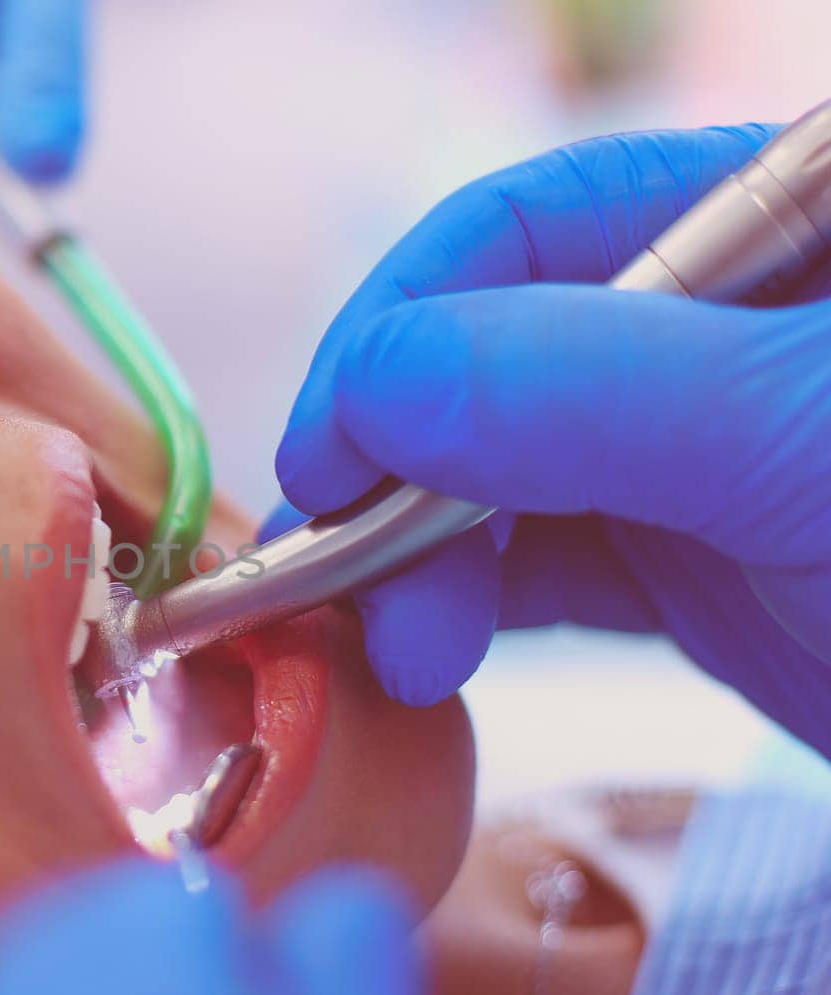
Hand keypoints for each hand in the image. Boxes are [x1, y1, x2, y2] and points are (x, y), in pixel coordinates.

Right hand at [271, 125, 830, 752]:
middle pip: (491, 353)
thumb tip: (378, 380)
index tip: (330, 453)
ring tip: (404, 652)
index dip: (403, 324)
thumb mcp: (817, 453)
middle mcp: (726, 330)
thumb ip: (599, 391)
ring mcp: (707, 449)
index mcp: (780, 229)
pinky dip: (469, 601)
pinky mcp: (700, 563)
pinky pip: (543, 561)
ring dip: (421, 551)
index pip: (533, 226)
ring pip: (500, 466)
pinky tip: (432, 648)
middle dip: (405, 467)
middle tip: (354, 588)